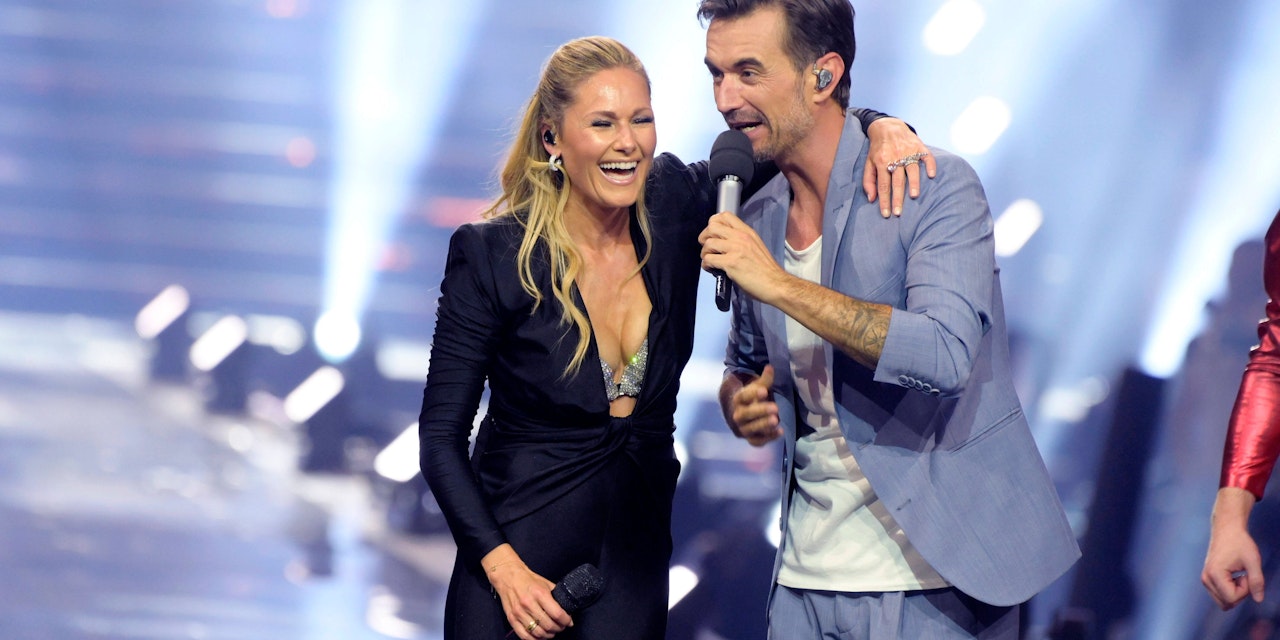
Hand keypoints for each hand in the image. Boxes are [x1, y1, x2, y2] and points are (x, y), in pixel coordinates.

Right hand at [483, 545, 571, 638]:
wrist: (507, 576)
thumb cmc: (528, 579)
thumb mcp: (545, 583)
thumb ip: (555, 596)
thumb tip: (567, 608)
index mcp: (539, 593)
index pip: (557, 614)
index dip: (566, 621)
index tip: (569, 622)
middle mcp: (528, 604)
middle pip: (549, 625)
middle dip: (559, 628)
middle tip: (561, 626)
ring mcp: (519, 613)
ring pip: (538, 633)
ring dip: (548, 635)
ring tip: (552, 632)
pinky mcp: (511, 619)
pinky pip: (525, 636)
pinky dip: (535, 639)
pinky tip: (540, 636)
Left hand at [698, 211, 786, 304]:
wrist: (775, 284)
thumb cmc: (766, 270)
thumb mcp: (756, 246)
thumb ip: (741, 241)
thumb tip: (724, 243)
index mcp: (747, 232)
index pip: (725, 216)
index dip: (714, 223)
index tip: (713, 234)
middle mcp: (741, 237)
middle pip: (712, 226)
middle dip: (705, 236)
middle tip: (707, 248)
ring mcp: (735, 249)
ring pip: (708, 243)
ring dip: (705, 253)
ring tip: (709, 260)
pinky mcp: (730, 263)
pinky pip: (708, 259)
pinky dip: (706, 265)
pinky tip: (711, 269)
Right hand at [728, 365, 780, 446]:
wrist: (744, 414)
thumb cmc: (754, 398)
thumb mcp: (758, 387)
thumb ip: (765, 380)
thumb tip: (770, 367)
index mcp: (738, 400)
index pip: (743, 397)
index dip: (753, 394)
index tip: (764, 391)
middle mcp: (738, 415)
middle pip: (745, 414)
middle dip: (760, 411)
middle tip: (775, 408)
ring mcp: (743, 428)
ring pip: (750, 429)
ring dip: (763, 425)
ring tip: (776, 420)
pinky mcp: (750, 439)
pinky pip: (757, 441)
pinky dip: (768, 438)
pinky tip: (780, 432)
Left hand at [862, 117, 935, 217]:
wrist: (888, 127)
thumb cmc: (877, 149)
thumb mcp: (868, 163)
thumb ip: (869, 181)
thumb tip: (871, 199)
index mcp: (881, 162)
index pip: (883, 185)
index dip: (884, 201)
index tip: (886, 214)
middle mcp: (895, 157)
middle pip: (897, 181)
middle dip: (897, 198)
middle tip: (899, 213)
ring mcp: (908, 151)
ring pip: (912, 170)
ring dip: (913, 183)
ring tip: (914, 197)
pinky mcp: (919, 146)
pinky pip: (926, 157)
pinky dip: (930, 165)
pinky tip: (931, 175)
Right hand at [1201, 487, 1264, 609]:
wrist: (1226, 529)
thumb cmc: (1240, 542)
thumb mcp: (1253, 561)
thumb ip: (1257, 582)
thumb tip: (1259, 600)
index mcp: (1214, 575)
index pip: (1232, 598)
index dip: (1245, 590)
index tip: (1247, 575)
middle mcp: (1206, 579)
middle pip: (1226, 603)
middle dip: (1239, 594)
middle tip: (1243, 576)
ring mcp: (1205, 579)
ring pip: (1223, 601)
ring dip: (1235, 592)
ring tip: (1238, 575)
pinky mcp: (1207, 578)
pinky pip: (1221, 595)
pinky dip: (1230, 590)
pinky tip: (1234, 576)